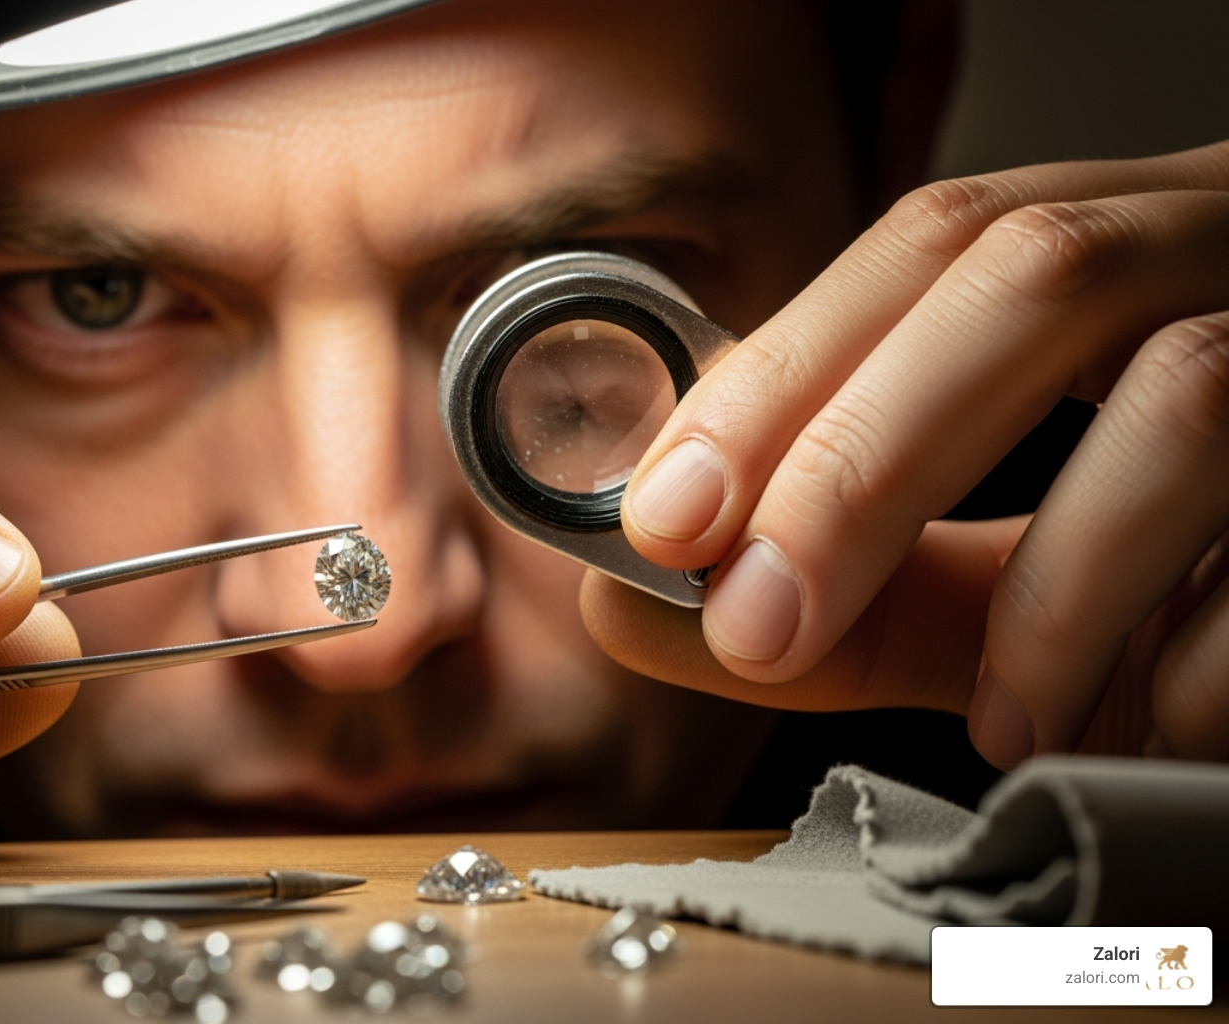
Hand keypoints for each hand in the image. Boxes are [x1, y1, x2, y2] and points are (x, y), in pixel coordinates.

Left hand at [598, 141, 1228, 766]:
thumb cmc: (1169, 571)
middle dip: (863, 460)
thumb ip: (842, 579)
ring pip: (1194, 389)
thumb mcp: (991, 565)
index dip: (784, 371)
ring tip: (1005, 724)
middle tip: (763, 624)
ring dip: (1058, 588)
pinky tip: (1143, 727)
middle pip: (1034, 275)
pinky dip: (1200, 659)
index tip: (664, 516)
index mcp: (1114, 249)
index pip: (929, 243)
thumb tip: (634, 598)